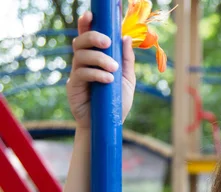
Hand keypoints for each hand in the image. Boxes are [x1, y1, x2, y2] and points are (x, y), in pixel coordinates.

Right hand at [67, 11, 135, 129]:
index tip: (91, 15)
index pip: (87, 37)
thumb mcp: (127, 80)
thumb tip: (126, 38)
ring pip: (80, 55)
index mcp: (95, 59)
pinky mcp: (73, 87)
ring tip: (113, 69)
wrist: (108, 126)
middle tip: (108, 43)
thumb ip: (126, 60)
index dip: (86, 24)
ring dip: (99, 58)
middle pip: (80, 42)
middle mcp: (83, 64)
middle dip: (93, 37)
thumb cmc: (117, 103)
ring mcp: (76, 74)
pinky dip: (96, 73)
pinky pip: (81, 73)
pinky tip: (108, 79)